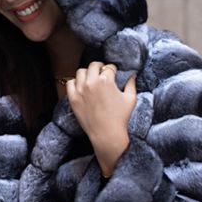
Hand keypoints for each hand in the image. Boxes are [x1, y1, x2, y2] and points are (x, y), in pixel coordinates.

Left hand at [66, 61, 135, 175]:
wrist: (107, 135)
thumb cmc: (120, 118)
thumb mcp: (130, 99)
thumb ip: (131, 83)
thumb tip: (131, 74)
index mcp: (106, 80)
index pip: (109, 67)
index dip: (112, 70)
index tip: (113, 74)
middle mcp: (92, 82)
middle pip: (93, 66)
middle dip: (100, 68)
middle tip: (102, 73)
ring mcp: (80, 90)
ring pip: (81, 72)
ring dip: (87, 74)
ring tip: (91, 80)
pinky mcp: (73, 99)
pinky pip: (70, 83)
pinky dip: (75, 83)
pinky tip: (81, 87)